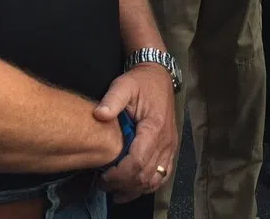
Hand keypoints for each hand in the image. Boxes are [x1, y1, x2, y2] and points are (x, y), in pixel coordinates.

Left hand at [96, 65, 177, 201]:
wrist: (159, 77)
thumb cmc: (140, 82)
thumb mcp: (123, 85)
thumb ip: (112, 99)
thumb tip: (99, 115)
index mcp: (154, 127)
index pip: (138, 161)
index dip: (120, 174)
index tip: (102, 177)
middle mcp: (166, 141)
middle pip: (146, 175)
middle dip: (124, 185)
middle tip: (103, 185)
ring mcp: (170, 147)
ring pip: (155, 179)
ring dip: (136, 189)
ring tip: (116, 192)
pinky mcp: (170, 149)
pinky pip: (163, 175)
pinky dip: (149, 185)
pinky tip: (134, 188)